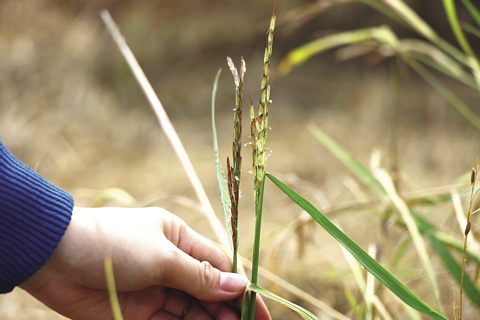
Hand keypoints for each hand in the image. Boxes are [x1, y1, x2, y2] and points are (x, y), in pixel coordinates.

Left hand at [20, 207, 269, 319]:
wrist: (55, 257)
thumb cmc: (114, 243)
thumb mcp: (163, 256)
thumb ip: (200, 275)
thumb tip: (239, 285)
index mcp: (179, 240)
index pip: (219, 265)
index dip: (239, 287)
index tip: (258, 310)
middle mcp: (171, 265)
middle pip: (208, 291)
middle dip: (228, 310)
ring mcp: (155, 289)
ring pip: (192, 310)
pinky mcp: (138, 312)